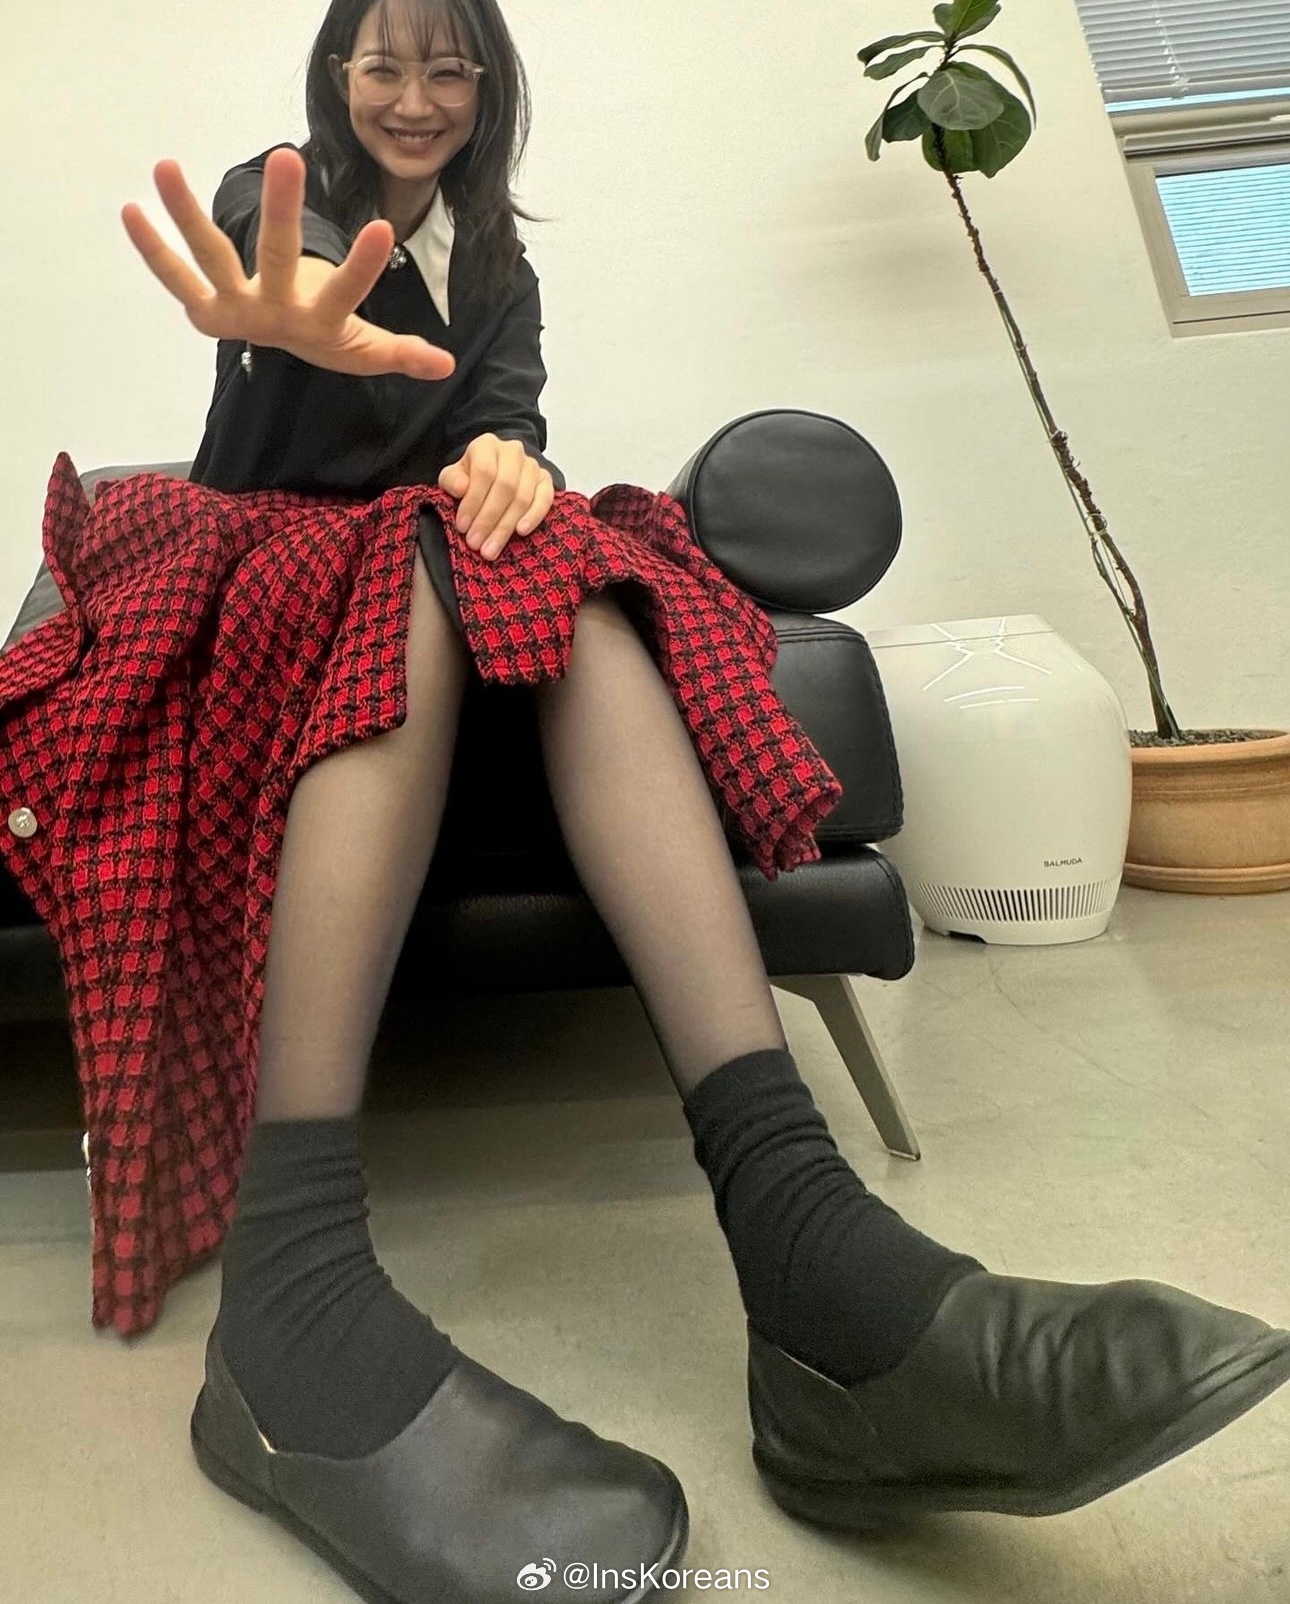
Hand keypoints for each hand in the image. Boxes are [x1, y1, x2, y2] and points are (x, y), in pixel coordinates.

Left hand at [121, 148, 455, 380]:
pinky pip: (175, 275)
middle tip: (285, 157)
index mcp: (318, 326)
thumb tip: (445, 364)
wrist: (289, 354)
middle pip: (276, 260)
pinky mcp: (205, 308)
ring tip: (164, 166)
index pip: (346, 294)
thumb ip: (403, 354)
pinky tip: (131, 209)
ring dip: (186, 215)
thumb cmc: (332, 338)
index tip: (382, 227)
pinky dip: (152, 246)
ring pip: (211, 258)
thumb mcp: (369, 349)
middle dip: (281, 212)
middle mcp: (273, 317)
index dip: (362, 267)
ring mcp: (235, 310)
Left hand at [438, 435, 554, 560]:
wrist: (494, 473)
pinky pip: (545, 499)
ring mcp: (532, 465)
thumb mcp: (454, 477)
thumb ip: (452, 481)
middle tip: (476, 544)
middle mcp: (512, 451)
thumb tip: (461, 488)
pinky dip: (534, 516)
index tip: (463, 527)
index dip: (473, 501)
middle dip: (488, 519)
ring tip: (491, 548)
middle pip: (505, 486)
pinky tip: (521, 531)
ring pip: (523, 496)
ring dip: (506, 526)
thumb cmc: (471, 477)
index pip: (484, 472)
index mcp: (486, 445)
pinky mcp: (546, 480)